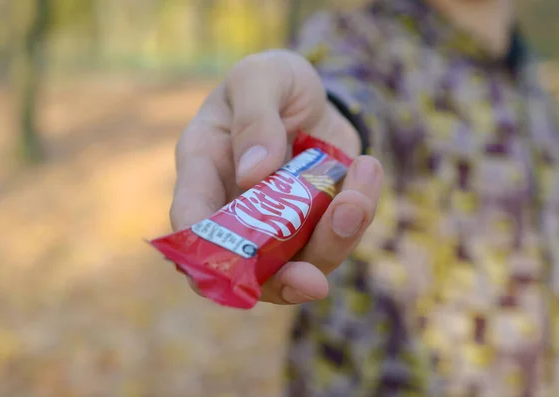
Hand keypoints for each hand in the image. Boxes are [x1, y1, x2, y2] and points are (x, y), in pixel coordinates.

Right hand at [170, 50, 382, 303]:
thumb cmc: (273, 83)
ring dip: (333, 241)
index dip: (202, 252)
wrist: (316, 95)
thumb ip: (255, 116)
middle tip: (314, 282)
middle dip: (281, 281)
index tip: (235, 265)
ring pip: (300, 261)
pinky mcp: (315, 223)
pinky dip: (357, 214)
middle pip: (246, 265)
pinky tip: (368, 170)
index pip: (190, 219)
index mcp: (204, 167)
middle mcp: (234, 206)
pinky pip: (337, 236)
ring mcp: (277, 222)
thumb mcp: (261, 77)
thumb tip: (252, 174)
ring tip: (356, 200)